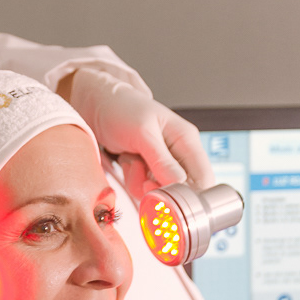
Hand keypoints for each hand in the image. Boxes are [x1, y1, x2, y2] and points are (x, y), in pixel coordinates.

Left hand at [68, 68, 214, 200]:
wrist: (95, 105)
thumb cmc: (121, 109)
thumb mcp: (142, 133)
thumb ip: (161, 160)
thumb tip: (180, 183)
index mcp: (186, 140)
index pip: (203, 178)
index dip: (190, 194)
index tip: (167, 194)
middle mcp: (177, 153)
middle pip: (180, 190)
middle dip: (158, 187)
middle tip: (142, 176)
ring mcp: (161, 162)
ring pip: (159, 191)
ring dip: (139, 181)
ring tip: (130, 159)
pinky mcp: (145, 169)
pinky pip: (142, 187)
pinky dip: (130, 178)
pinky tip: (125, 160)